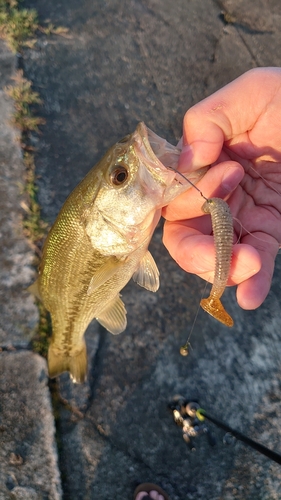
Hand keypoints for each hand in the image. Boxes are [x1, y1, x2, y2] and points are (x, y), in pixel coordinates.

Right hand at [163, 67, 280, 308]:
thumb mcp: (252, 92)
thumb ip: (207, 118)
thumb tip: (189, 160)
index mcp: (202, 161)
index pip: (171, 194)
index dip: (186, 197)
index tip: (231, 172)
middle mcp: (215, 192)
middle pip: (184, 234)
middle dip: (196, 249)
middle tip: (226, 243)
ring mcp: (242, 215)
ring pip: (214, 255)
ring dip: (223, 268)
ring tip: (250, 263)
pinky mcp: (270, 230)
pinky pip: (254, 261)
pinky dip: (249, 283)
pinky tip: (250, 297)